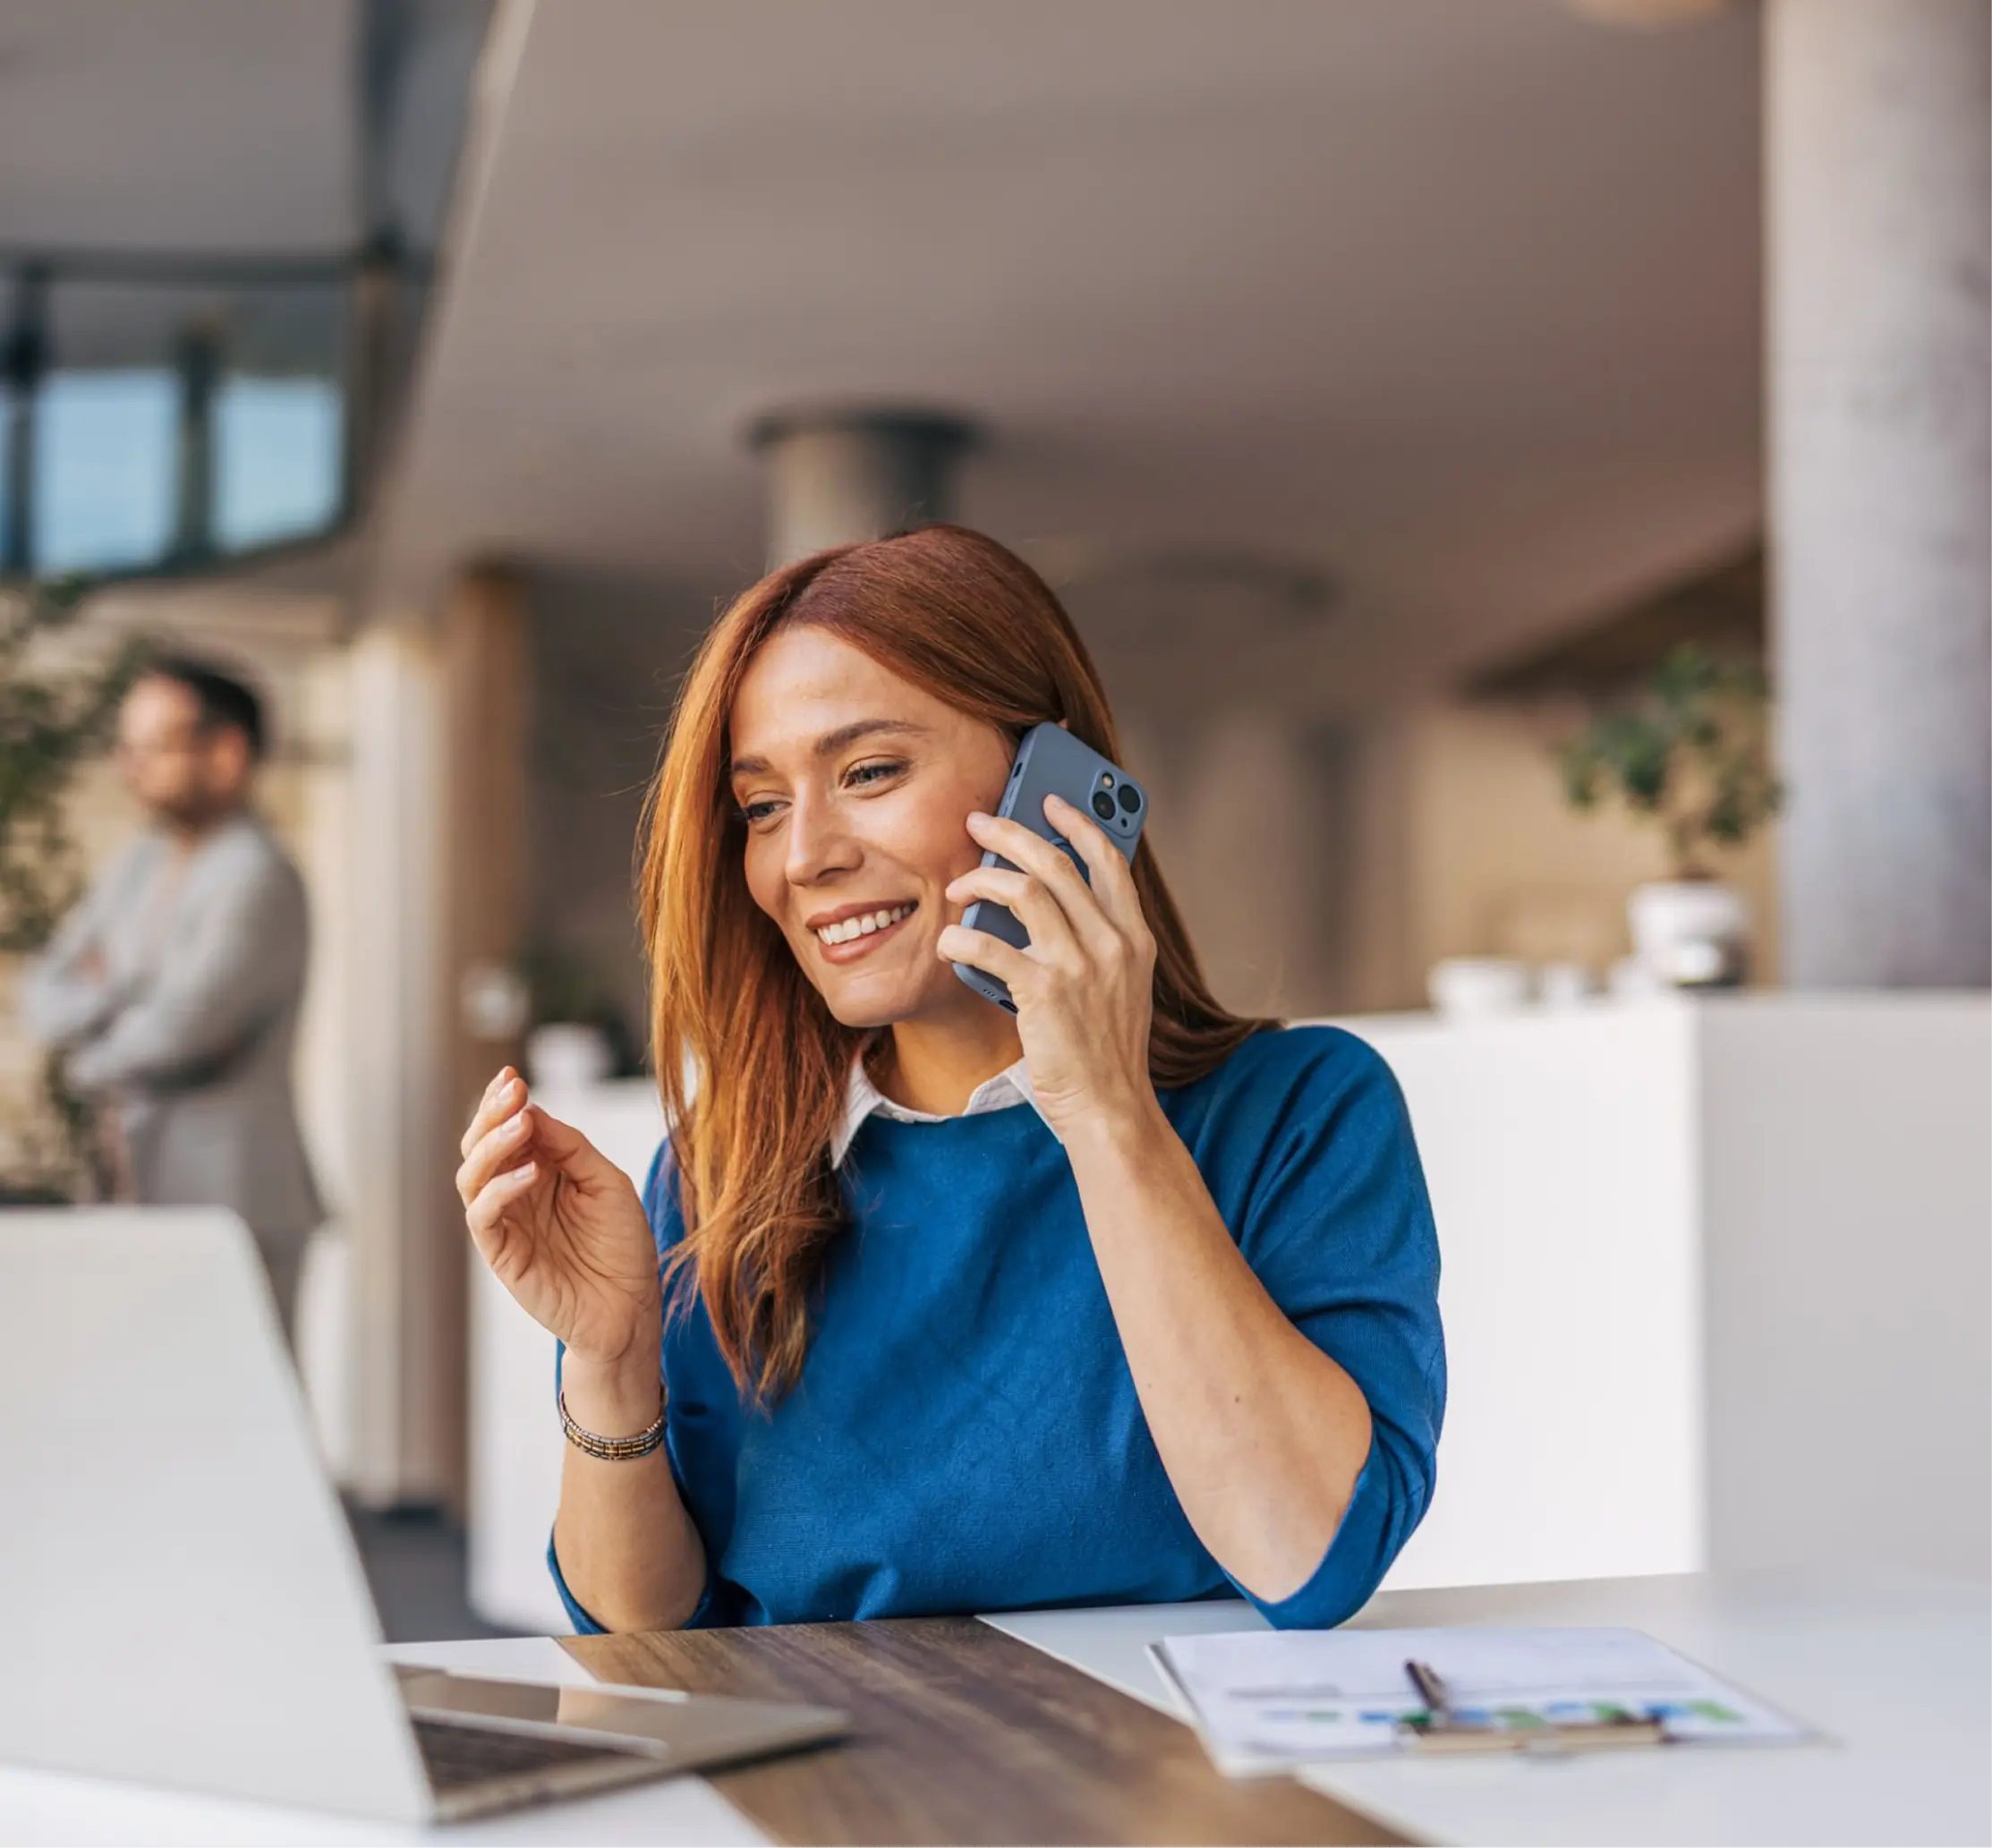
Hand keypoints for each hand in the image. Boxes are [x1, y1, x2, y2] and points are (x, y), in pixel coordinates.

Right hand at [456, 1067, 661, 1368]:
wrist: (629, 1307)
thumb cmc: (623, 1245)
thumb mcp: (607, 1182)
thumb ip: (571, 1148)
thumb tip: (532, 1112)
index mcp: (539, 1170)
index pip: (508, 1128)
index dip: (504, 1101)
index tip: (511, 1076)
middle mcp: (514, 1193)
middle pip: (480, 1146)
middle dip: (491, 1114)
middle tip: (511, 1090)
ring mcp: (505, 1222)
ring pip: (472, 1177)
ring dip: (493, 1145)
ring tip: (521, 1124)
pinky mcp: (501, 1254)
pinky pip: (483, 1216)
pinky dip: (501, 1190)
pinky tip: (530, 1172)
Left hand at [936, 795, 1158, 1137]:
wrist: (1109, 1108)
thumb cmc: (1105, 1051)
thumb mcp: (1121, 987)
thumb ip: (1097, 943)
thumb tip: (1044, 902)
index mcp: (1135, 937)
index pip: (1108, 859)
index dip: (1077, 821)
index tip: (1049, 801)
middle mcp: (1112, 942)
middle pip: (1055, 862)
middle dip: (1011, 832)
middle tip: (979, 822)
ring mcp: (1079, 965)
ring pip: (1021, 889)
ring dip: (980, 879)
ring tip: (957, 886)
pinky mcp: (1042, 991)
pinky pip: (988, 943)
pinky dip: (960, 936)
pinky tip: (949, 941)